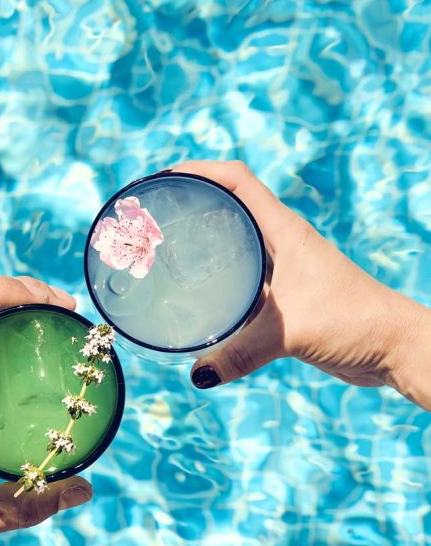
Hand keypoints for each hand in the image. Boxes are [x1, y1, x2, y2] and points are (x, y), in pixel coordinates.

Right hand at [173, 161, 430, 409]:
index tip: (164, 179)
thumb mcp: (290, 333)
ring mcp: (283, 267)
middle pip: (229, 205)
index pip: (236, 180)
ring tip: (164, 252)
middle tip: (153, 219)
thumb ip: (240, 354)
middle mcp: (281, 241)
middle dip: (192, 203)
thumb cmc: (352, 321)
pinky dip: (217, 280)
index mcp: (283, 231)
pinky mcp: (285, 294)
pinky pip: (243, 278)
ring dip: (203, 242)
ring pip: (235, 242)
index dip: (199, 170)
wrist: (391, 345)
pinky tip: (197, 298)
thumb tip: (196, 375)